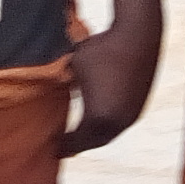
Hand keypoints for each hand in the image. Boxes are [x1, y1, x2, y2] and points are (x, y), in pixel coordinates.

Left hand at [57, 17, 161, 156]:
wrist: (138, 34)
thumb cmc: (101, 49)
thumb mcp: (74, 66)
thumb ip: (61, 82)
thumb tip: (45, 89)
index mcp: (98, 117)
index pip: (76, 142)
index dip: (63, 146)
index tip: (52, 149)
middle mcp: (117, 122)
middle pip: (93, 143)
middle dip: (78, 145)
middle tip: (64, 148)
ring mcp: (131, 115)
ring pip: (109, 135)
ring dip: (94, 137)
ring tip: (79, 138)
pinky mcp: (139, 106)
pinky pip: (120, 124)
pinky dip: (107, 128)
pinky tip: (98, 123)